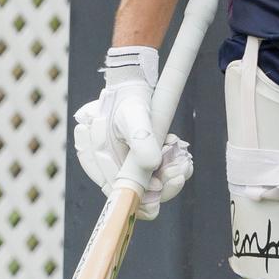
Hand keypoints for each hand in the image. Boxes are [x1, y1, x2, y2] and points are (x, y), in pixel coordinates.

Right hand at [74, 46, 192, 219]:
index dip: (138, 194)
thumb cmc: (129, 97)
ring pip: (142, 181)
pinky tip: (180, 157)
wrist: (134, 84)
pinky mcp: (132, 158)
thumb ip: (141, 138)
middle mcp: (102, 162)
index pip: (114, 187)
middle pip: (130, 188)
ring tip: (184, 163)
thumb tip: (152, 165)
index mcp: (94, 153)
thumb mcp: (135, 115)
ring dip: (165, 175)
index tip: (160, 191)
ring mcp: (118, 161)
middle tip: (179, 175)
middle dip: (158, 185)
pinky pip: (150, 171)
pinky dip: (166, 166)